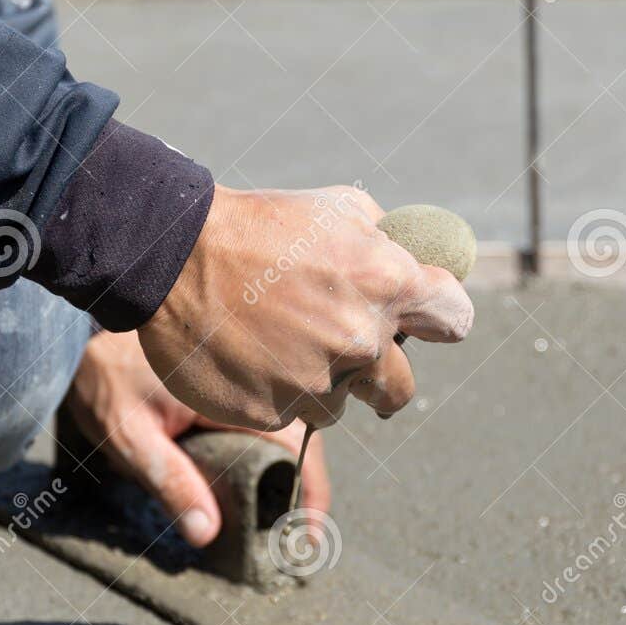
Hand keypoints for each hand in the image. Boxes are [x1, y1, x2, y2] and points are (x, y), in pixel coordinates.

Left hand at [63, 330, 329, 546]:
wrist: (103, 310)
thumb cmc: (109, 376)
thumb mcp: (130, 433)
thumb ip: (169, 480)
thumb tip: (206, 533)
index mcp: (242, 393)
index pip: (296, 450)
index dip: (310, 497)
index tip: (307, 542)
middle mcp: (258, 384)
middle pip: (301, 444)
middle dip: (302, 494)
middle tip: (292, 541)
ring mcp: (252, 381)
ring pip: (289, 433)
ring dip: (289, 475)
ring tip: (278, 522)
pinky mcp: (240, 382)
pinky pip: (269, 421)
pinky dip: (272, 456)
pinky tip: (258, 485)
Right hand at [137, 185, 473, 430]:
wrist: (172, 255)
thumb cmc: (260, 224)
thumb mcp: (338, 208)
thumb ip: (391, 244)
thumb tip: (423, 268)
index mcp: (387, 284)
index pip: (453, 320)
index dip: (438, 319)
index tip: (424, 322)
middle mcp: (360, 340)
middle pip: (400, 387)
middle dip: (380, 372)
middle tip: (344, 352)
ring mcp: (316, 383)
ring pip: (342, 406)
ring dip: (322, 385)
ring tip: (280, 344)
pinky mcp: (271, 412)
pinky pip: (290, 415)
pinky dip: (274, 392)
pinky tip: (249, 357)